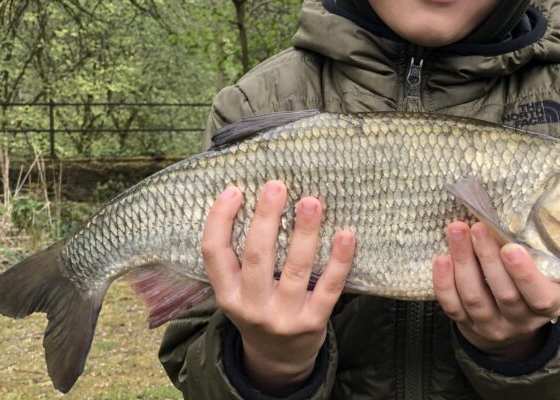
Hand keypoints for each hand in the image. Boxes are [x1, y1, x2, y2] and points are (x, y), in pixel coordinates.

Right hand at [201, 181, 354, 395]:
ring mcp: (284, 316)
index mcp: (227, 294)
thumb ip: (240, 258)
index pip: (214, 253)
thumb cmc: (259, 310)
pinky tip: (346, 235)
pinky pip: (329, 287)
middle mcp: (252, 307)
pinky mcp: (314, 322)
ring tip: (311, 202)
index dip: (220, 220)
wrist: (279, 360)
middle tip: (276, 187)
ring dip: (305, 233)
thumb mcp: (237, 291)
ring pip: (295, 269)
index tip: (234, 191)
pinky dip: (339, 260)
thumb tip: (257, 200)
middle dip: (266, 219)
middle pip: (257, 256)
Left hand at [433, 221, 559, 362]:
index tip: (511, 248)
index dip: (525, 274)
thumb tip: (506, 219)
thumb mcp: (544, 271)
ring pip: (474, 298)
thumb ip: (533, 254)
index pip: (540, 297)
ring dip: (463, 262)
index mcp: (548, 307)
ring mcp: (492, 326)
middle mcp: (520, 322)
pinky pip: (453, 307)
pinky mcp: (467, 325)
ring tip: (457, 232)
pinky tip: (441, 259)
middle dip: (488, 258)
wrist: (508, 318)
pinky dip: (444, 283)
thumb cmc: (529, 281)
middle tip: (478, 228)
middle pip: (504, 294)